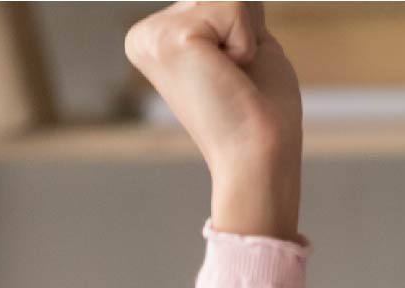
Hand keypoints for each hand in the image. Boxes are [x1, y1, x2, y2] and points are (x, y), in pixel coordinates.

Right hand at [124, 0, 302, 236]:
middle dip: (247, 30)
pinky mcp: (172, 39)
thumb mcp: (245, 43)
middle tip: (236, 78)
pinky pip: (233, 6)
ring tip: (232, 78)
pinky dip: (247, 42)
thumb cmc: (260, 110)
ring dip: (249, 37)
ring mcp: (151, 36)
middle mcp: (143, 35)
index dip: (245, 31)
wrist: (259, 157)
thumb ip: (232, 9)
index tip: (232, 75)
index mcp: (154, 38)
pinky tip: (230, 75)